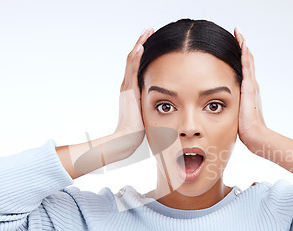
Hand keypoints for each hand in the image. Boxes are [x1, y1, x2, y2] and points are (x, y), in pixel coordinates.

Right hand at [115, 27, 153, 145]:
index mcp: (131, 90)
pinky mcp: (129, 89)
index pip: (136, 66)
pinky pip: (133, 68)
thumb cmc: (137, 131)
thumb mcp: (146, 114)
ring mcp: (127, 86)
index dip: (143, 54)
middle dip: (142, 44)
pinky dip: (137, 56)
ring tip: (148, 32)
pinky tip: (142, 46)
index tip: (150, 43)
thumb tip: (165, 107)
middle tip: (149, 31)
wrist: (126, 137)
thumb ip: (152, 107)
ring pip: (133, 59)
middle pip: (133, 58)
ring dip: (140, 44)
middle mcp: (127, 85)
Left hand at [233, 27, 266, 149]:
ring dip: (243, 46)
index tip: (236, 46)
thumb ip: (232, 110)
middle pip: (247, 61)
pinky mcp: (250, 87)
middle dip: (242, 47)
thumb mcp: (236, 116)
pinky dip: (245, 54)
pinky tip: (243, 43)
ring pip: (248, 60)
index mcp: (248, 91)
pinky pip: (247, 66)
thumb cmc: (245, 129)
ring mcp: (252, 85)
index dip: (241, 58)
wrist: (254, 134)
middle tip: (237, 34)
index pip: (244, 70)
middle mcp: (252, 85)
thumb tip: (219, 112)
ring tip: (239, 33)